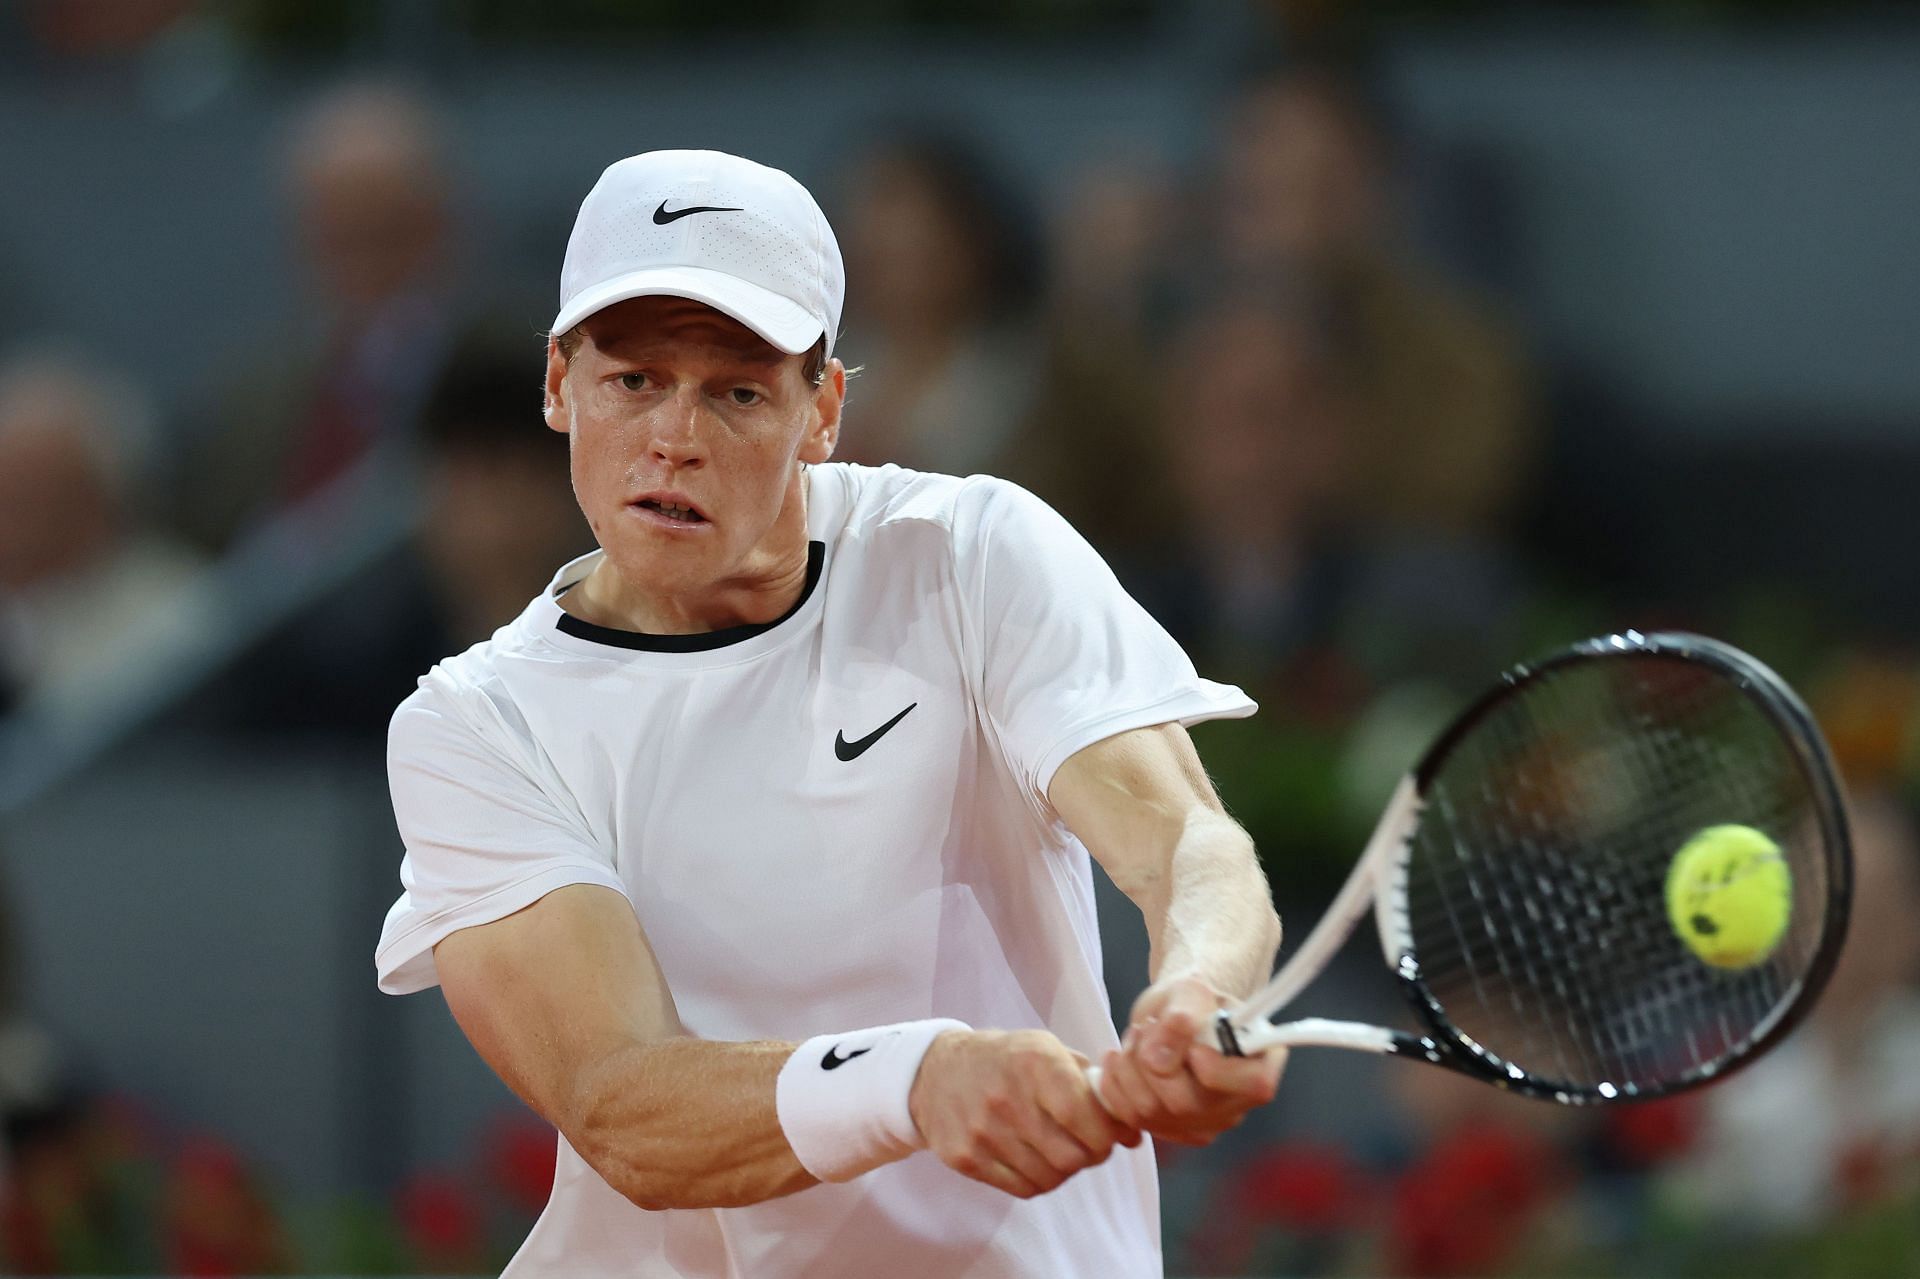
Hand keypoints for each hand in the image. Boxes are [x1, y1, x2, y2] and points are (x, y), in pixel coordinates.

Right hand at [909, 1029, 1141, 1198]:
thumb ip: (1088, 1083)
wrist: (936, 1072)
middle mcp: (1007, 1099)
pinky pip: (1022, 1188)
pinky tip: (1035, 1159)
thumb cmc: (1006, 1060)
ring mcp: (982, 1133)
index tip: (1111, 1134)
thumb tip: (1130, 1128)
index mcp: (1033, 1063)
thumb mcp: (1045, 1049)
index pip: (1084, 1116)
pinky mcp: (966, 1159)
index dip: (1107, 1135)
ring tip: (1060, 1150)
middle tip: (1088, 1145)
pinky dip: (1039, 1180)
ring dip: (1065, 1169)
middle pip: (1071, 1155)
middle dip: (1090, 1155)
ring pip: (1050, 1177)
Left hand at [1094, 975, 1284, 1144]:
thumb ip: (1181, 1018)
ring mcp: (1203, 1124)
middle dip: (1152, 1059)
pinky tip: (1121, 1061)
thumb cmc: (1191, 1003)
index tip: (1192, 1044)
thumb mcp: (1189, 992)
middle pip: (1187, 1104)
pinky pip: (1130, 1118)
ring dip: (1129, 1067)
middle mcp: (1236, 1105)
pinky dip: (1115, 1084)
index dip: (1214, 1067)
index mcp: (1260, 1066)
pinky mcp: (1169, 1131)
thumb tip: (1158, 1059)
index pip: (1253, 1087)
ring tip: (1136, 1038)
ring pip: (1151, 1112)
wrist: (1172, 1016)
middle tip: (1147, 1028)